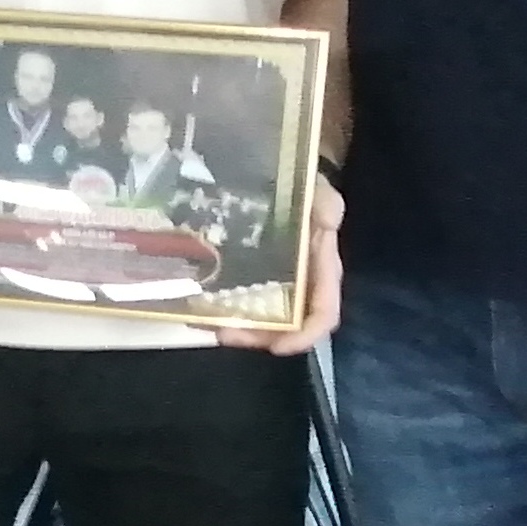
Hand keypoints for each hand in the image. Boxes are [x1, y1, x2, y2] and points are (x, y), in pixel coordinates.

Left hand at [215, 178, 342, 356]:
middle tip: (225, 333)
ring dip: (237, 328)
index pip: (322, 314)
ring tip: (206, 323)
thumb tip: (329, 221)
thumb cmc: (306, 188)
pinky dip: (222, 309)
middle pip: (285, 327)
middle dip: (257, 336)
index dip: (304, 336)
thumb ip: (326, 203)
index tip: (277, 348)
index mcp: (322, 272)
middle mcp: (302, 285)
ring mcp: (278, 283)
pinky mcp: (255, 276)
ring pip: (261, 319)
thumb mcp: (318, 191)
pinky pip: (241, 299)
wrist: (286, 178)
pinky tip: (197, 307)